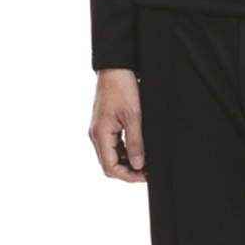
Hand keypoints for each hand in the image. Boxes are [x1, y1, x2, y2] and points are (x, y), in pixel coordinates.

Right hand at [89, 67, 145, 182]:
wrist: (115, 68)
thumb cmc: (123, 88)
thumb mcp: (134, 117)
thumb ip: (136, 143)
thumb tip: (138, 165)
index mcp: (101, 134)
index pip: (110, 167)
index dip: (128, 176)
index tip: (145, 176)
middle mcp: (97, 135)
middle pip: (109, 164)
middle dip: (128, 171)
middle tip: (148, 171)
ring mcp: (100, 130)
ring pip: (111, 155)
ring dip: (127, 162)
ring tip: (146, 161)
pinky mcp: (105, 124)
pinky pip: (112, 145)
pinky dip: (124, 151)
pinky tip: (139, 149)